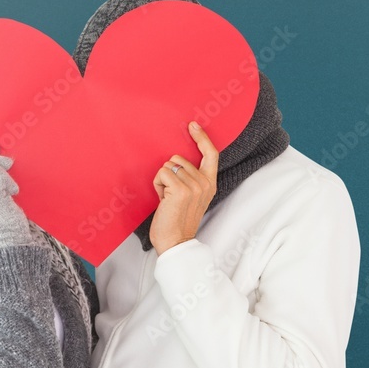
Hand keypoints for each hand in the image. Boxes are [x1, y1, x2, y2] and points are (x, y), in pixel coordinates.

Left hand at [150, 121, 218, 254]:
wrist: (175, 242)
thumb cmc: (178, 221)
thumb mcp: (193, 198)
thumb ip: (192, 180)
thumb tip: (178, 161)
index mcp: (210, 184)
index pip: (211, 154)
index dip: (202, 137)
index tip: (193, 125)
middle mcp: (204, 183)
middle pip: (180, 158)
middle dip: (170, 174)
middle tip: (171, 195)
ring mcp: (194, 186)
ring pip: (168, 165)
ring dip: (162, 180)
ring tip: (167, 198)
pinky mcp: (180, 190)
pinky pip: (162, 173)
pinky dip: (157, 185)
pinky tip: (162, 199)